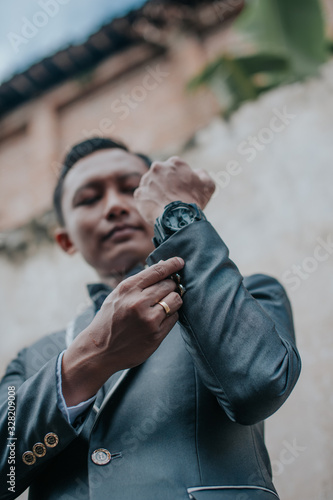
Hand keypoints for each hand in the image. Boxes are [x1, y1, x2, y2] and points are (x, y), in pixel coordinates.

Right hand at [62, 257, 184, 405]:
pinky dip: (171, 316)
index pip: (157, 271)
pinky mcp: (156, 335)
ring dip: (173, 301)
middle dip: (171, 286)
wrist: (99, 350)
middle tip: (166, 291)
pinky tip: (160, 319)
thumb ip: (138, 283)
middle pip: (169, 285)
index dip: (172, 265)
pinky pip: (174, 318)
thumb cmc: (109, 320)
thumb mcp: (117, 296)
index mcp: (128, 289)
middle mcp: (138, 302)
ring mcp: (149, 319)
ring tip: (163, 305)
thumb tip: (163, 267)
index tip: (180, 262)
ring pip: (175, 300)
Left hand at [134, 156, 214, 224]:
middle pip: (161, 175)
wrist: (178, 218)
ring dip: (155, 192)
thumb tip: (195, 172)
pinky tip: (156, 209)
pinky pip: (142, 197)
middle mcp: (158, 167)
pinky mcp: (139, 194)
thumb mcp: (208, 185)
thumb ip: (202, 174)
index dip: (179, 180)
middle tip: (171, 197)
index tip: (181, 190)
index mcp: (175, 163)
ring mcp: (146, 180)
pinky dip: (148, 202)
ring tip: (164, 205)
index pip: (175, 168)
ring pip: (150, 185)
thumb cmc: (195, 201)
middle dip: (165, 184)